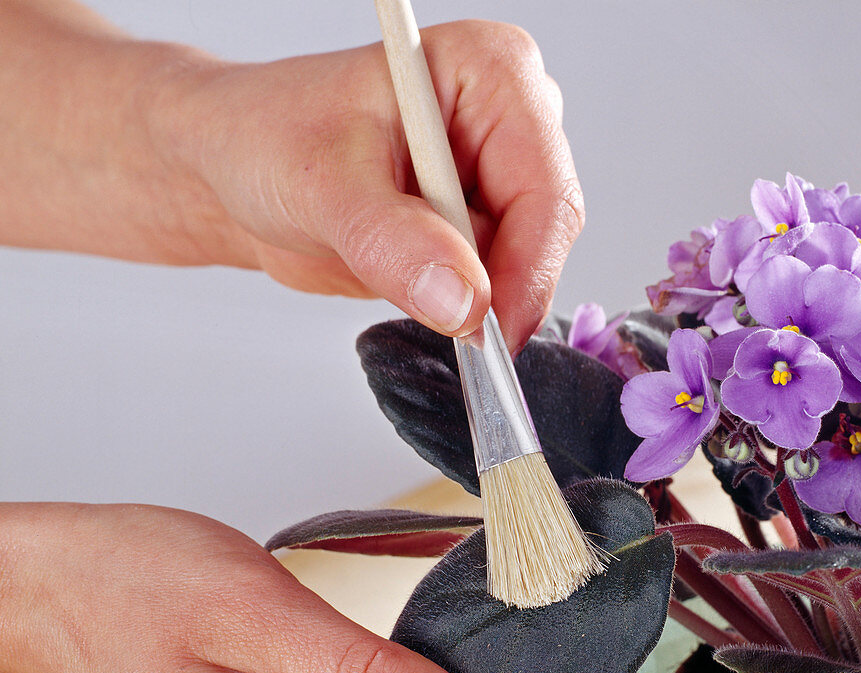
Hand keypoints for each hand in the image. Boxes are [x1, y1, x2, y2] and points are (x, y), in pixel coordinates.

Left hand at [151, 21, 581, 350]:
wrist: (235, 171)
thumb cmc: (267, 137)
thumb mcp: (324, 186)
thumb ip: (396, 242)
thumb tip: (466, 302)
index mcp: (488, 72)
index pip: (544, 186)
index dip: (529, 266)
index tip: (492, 327)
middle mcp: (507, 119)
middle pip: (546, 230)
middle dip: (502, 288)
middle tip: (454, 332)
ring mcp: (495, 174)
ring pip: (525, 265)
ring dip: (476, 298)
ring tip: (398, 279)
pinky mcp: (479, 222)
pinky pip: (497, 284)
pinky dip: (464, 306)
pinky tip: (411, 288)